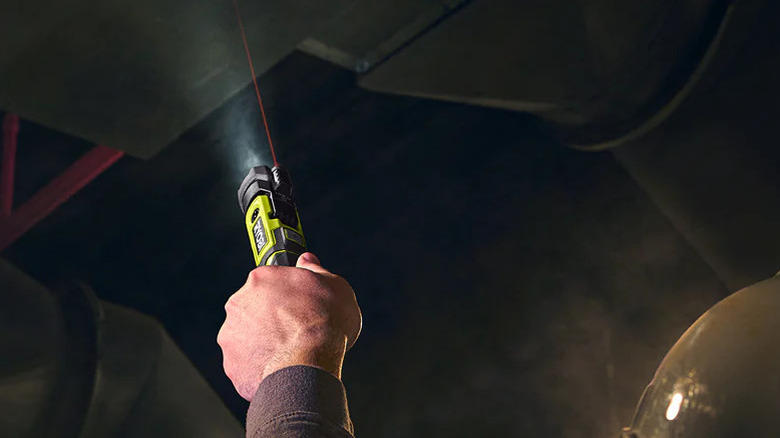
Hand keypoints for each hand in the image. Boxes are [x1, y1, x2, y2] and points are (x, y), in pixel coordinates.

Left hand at [217, 252, 361, 400]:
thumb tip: (307, 260)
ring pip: (247, 336)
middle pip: (253, 308)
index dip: (286, 295)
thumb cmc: (325, 324)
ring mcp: (231, 334)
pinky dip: (259, 365)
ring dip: (262, 341)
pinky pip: (245, 363)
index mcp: (260, 279)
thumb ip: (316, 270)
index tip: (296, 305)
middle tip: (294, 329)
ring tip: (288, 352)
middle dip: (270, 318)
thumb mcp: (335, 286)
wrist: (310, 366)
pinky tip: (279, 367)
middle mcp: (239, 303)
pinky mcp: (231, 364)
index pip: (269, 282)